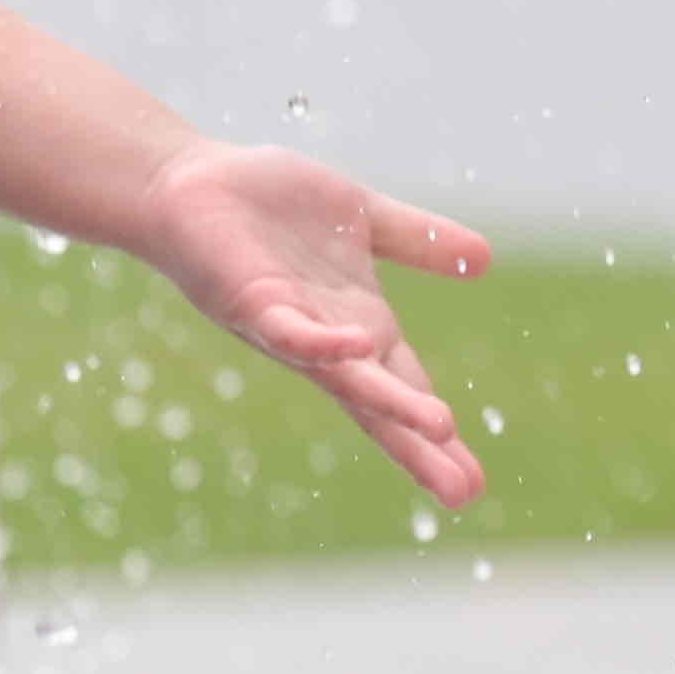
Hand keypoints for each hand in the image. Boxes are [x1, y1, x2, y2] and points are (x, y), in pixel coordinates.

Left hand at [138, 139, 498, 507]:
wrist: (188, 183)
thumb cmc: (269, 205)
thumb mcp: (363, 217)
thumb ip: (419, 240)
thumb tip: (486, 259)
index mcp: (358, 324)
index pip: (406, 386)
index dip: (437, 437)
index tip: (473, 485)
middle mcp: (328, 339)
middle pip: (381, 403)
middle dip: (420, 447)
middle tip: (463, 491)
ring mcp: (290, 326)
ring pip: (346, 378)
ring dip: (391, 403)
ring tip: (439, 427)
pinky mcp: (253, 302)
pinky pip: (291, 329)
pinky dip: (322, 342)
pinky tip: (357, 346)